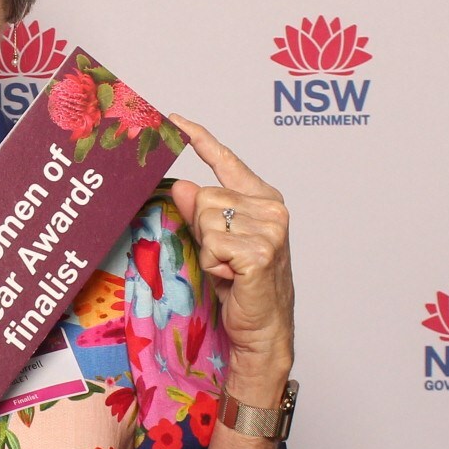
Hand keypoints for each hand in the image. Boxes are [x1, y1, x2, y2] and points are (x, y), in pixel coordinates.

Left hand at [167, 114, 294, 404]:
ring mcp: (270, 229)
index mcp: (264, 199)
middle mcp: (272, 208)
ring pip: (205, 221)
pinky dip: (215, 265)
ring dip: (209, 250)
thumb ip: (200, 211)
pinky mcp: (261, 251)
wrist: (263, 327)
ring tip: (229, 269)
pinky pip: (213, 245)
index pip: (227, 161)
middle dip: (203, 231)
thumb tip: (182, 185)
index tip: (176, 120)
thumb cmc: (242, 286)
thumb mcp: (216, 242)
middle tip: (223, 257)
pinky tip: (233, 277)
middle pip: (204, 197)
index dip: (200, 139)